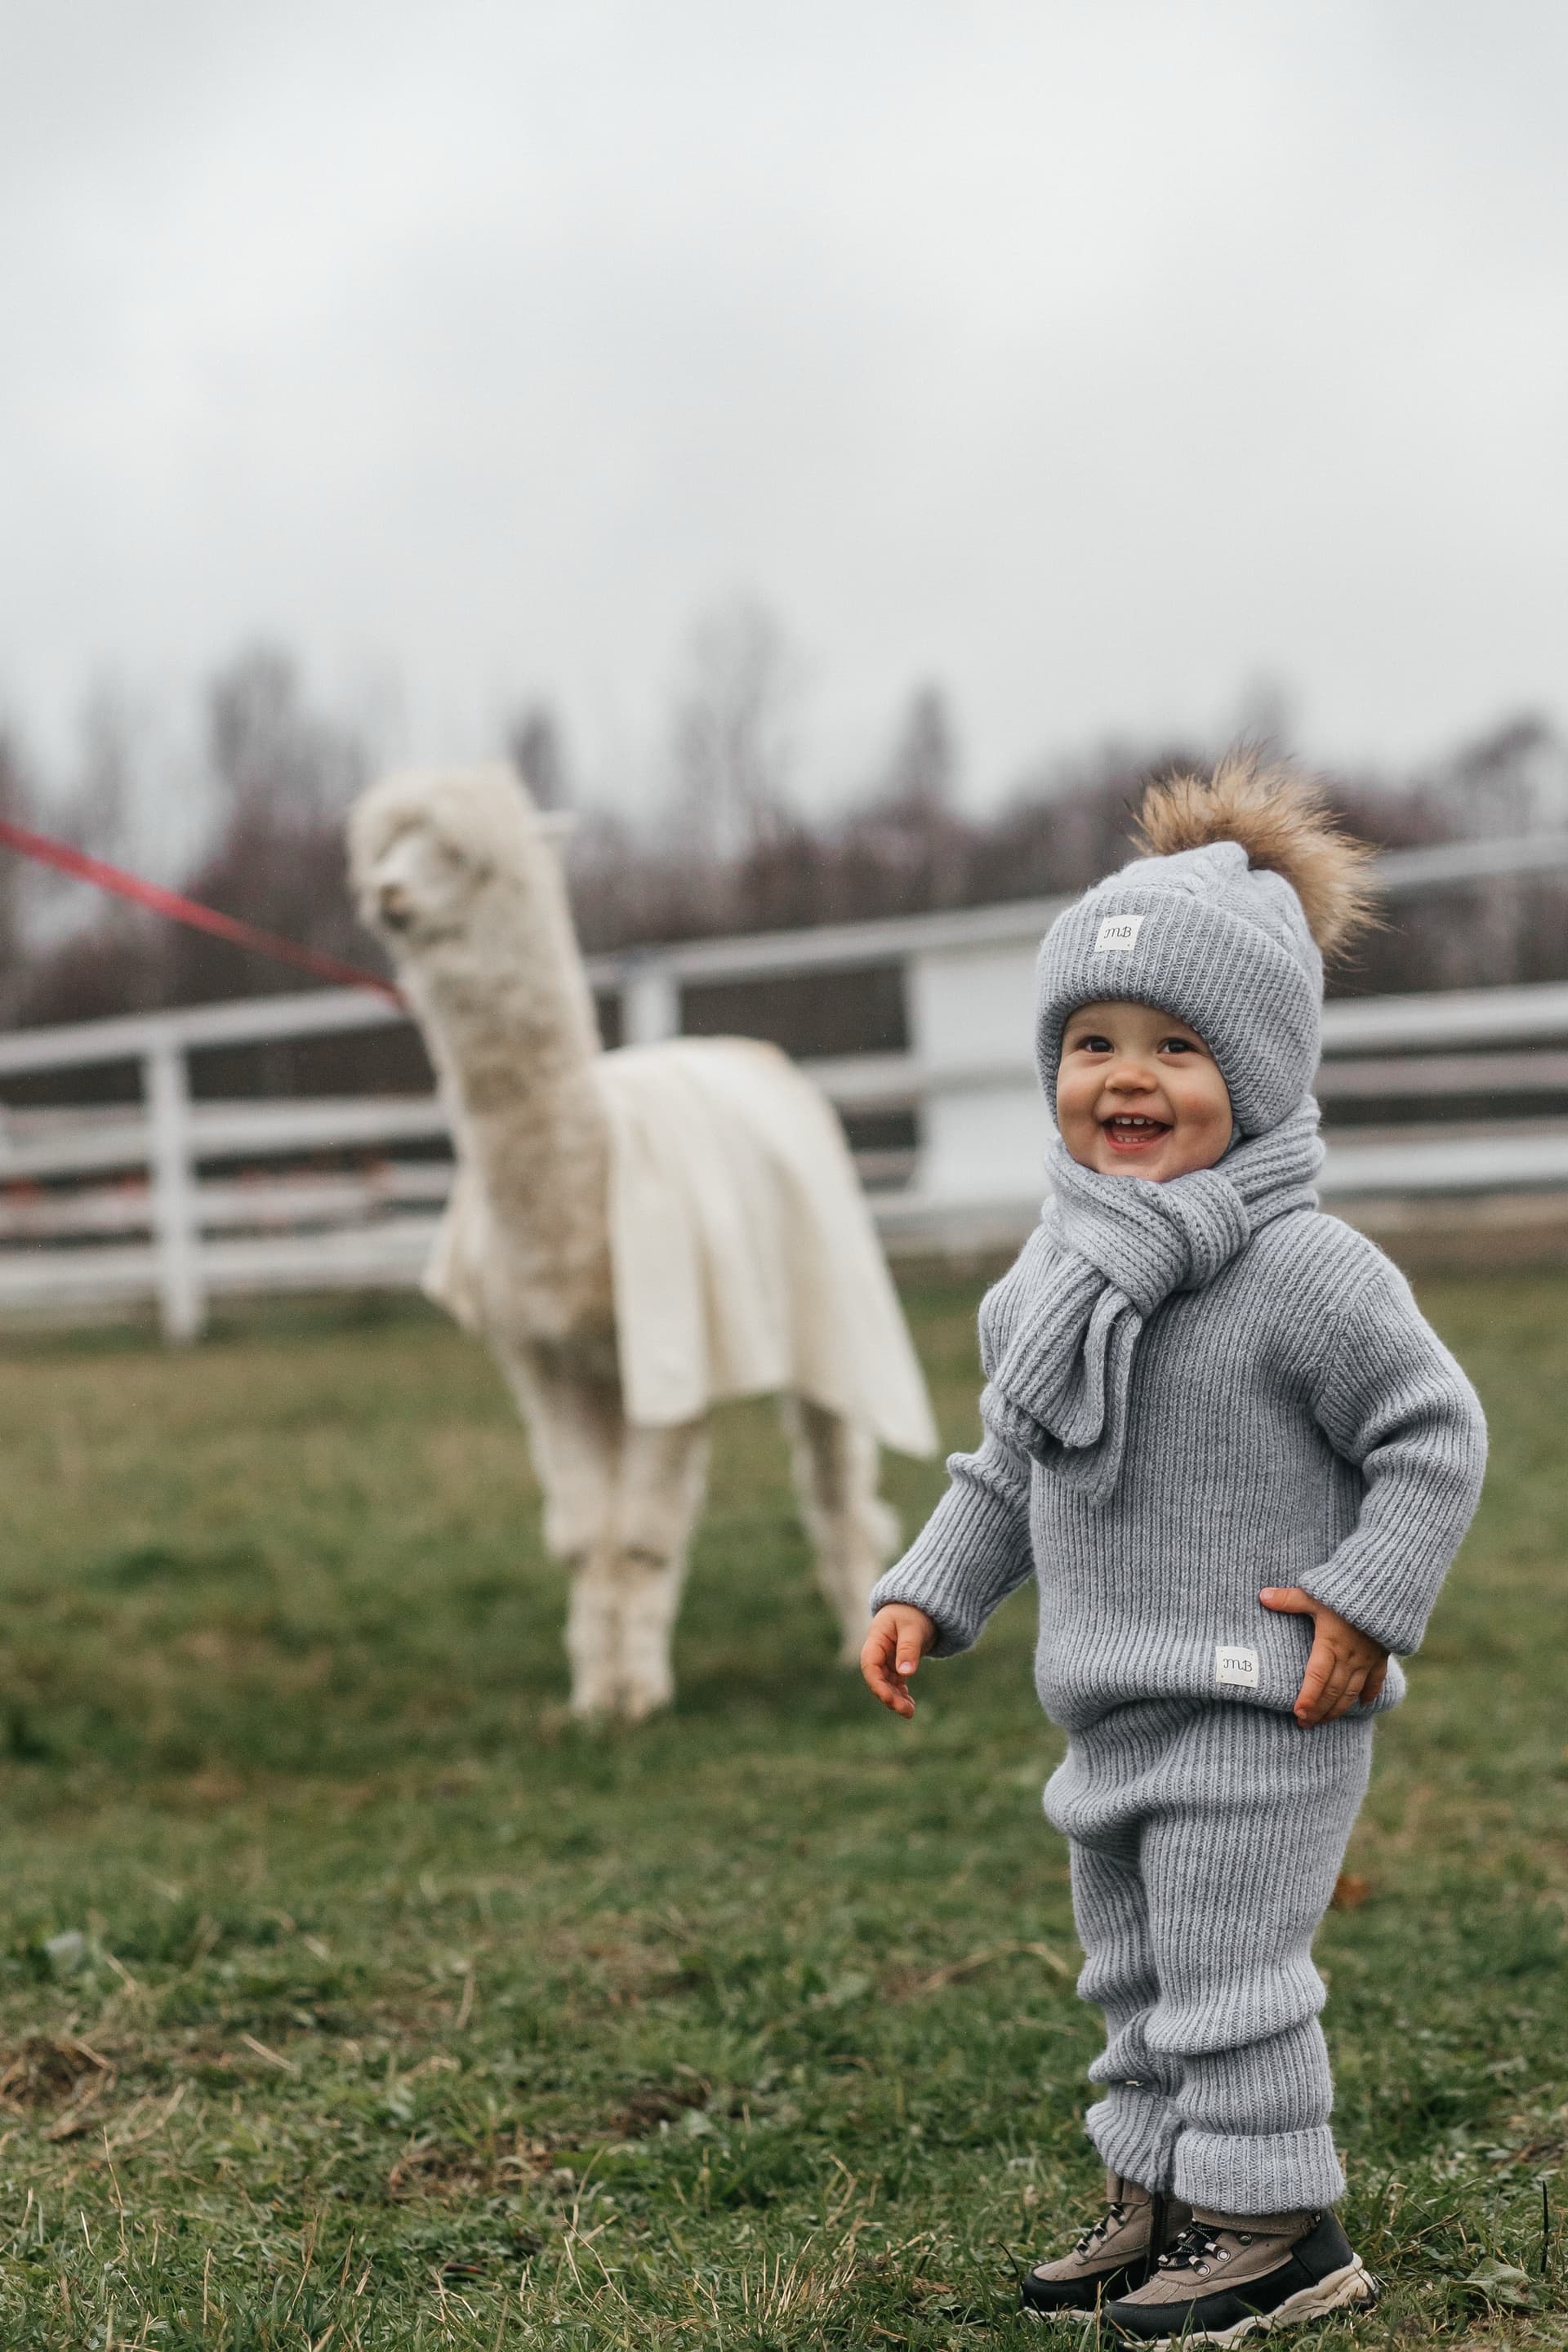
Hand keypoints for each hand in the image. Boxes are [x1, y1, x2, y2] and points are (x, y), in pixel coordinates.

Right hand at [860, 1604, 936, 1717]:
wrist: (918, 1607)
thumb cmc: (913, 1613)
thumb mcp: (912, 1628)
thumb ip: (908, 1648)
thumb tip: (905, 1673)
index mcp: (875, 1641)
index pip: (870, 1666)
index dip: (877, 1684)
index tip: (890, 1699)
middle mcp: (878, 1653)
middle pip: (878, 1679)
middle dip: (889, 1697)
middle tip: (906, 1711)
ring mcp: (886, 1660)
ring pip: (886, 1684)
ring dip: (896, 1699)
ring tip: (910, 1712)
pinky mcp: (895, 1665)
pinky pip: (895, 1683)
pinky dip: (901, 1694)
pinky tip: (910, 1705)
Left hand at [1259, 1586, 1389, 1725]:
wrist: (1385, 1589)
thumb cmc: (1344, 1591)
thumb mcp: (1314, 1594)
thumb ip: (1288, 1599)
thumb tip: (1261, 1595)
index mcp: (1330, 1643)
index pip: (1317, 1677)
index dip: (1308, 1697)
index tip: (1298, 1713)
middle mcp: (1349, 1656)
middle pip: (1333, 1691)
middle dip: (1318, 1710)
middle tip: (1305, 1724)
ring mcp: (1367, 1659)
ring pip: (1352, 1692)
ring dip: (1338, 1709)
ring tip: (1324, 1721)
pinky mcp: (1381, 1656)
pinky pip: (1376, 1680)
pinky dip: (1369, 1694)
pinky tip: (1362, 1704)